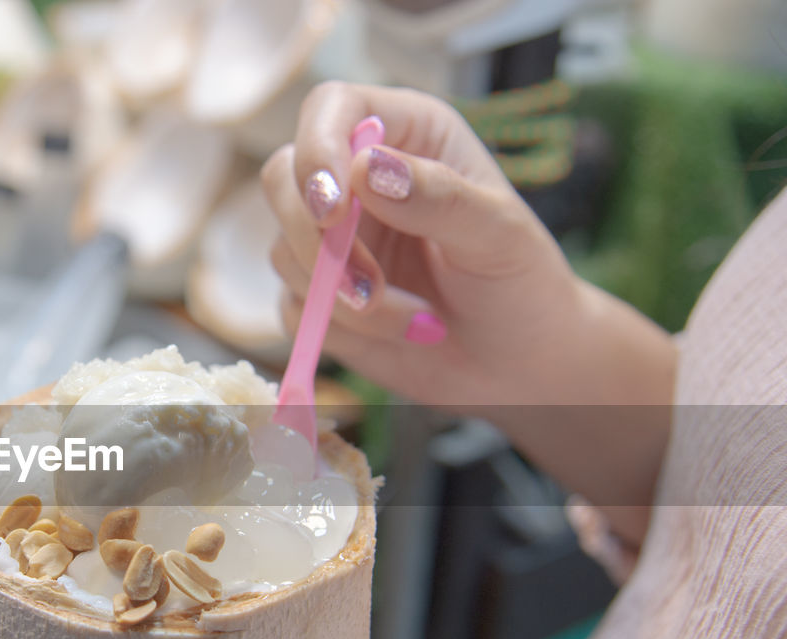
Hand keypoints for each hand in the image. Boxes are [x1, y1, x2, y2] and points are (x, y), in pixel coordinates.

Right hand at [262, 82, 585, 414]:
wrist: (515, 364)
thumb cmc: (520, 285)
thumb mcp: (499, 235)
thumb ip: (439, 196)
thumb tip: (365, 168)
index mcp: (405, 134)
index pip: (330, 108)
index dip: (316, 149)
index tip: (333, 210)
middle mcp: (357, 180)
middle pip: (283, 178)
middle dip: (317, 240)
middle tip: (368, 287)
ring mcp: (330, 240)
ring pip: (284, 251)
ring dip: (341, 297)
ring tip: (414, 318)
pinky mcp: (316, 296)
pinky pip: (292, 307)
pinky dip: (338, 329)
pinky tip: (400, 333)